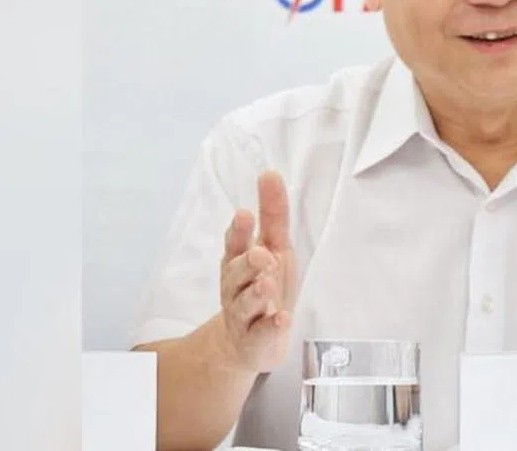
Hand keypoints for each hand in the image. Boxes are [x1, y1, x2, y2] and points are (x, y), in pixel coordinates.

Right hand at [217, 171, 296, 371]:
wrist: (246, 343)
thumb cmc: (263, 285)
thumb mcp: (272, 247)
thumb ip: (272, 214)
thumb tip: (270, 173)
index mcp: (238, 262)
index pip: (235, 244)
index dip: (238, 231)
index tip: (244, 214)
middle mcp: (236, 288)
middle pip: (236, 274)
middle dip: (248, 263)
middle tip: (261, 254)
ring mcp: (244, 316)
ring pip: (245, 304)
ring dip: (257, 292)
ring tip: (268, 282)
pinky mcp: (256, 340)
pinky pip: (261, 334)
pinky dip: (271, 326)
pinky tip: (281, 319)